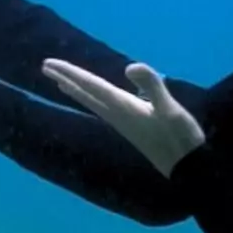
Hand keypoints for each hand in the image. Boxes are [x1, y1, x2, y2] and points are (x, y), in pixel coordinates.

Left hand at [42, 59, 204, 175]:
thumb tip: (130, 67)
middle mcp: (118, 115)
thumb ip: (153, 86)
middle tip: (45, 66)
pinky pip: (103, 108)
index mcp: (124, 108)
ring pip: (92, 102)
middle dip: (66, 79)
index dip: (71, 73)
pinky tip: (95, 100)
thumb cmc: (181, 138)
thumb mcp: (170, 110)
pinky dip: (92, 99)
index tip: (49, 64)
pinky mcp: (131, 128)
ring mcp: (124, 123)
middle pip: (86, 93)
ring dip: (76, 90)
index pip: (91, 86)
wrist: (187, 169)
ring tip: (60, 82)